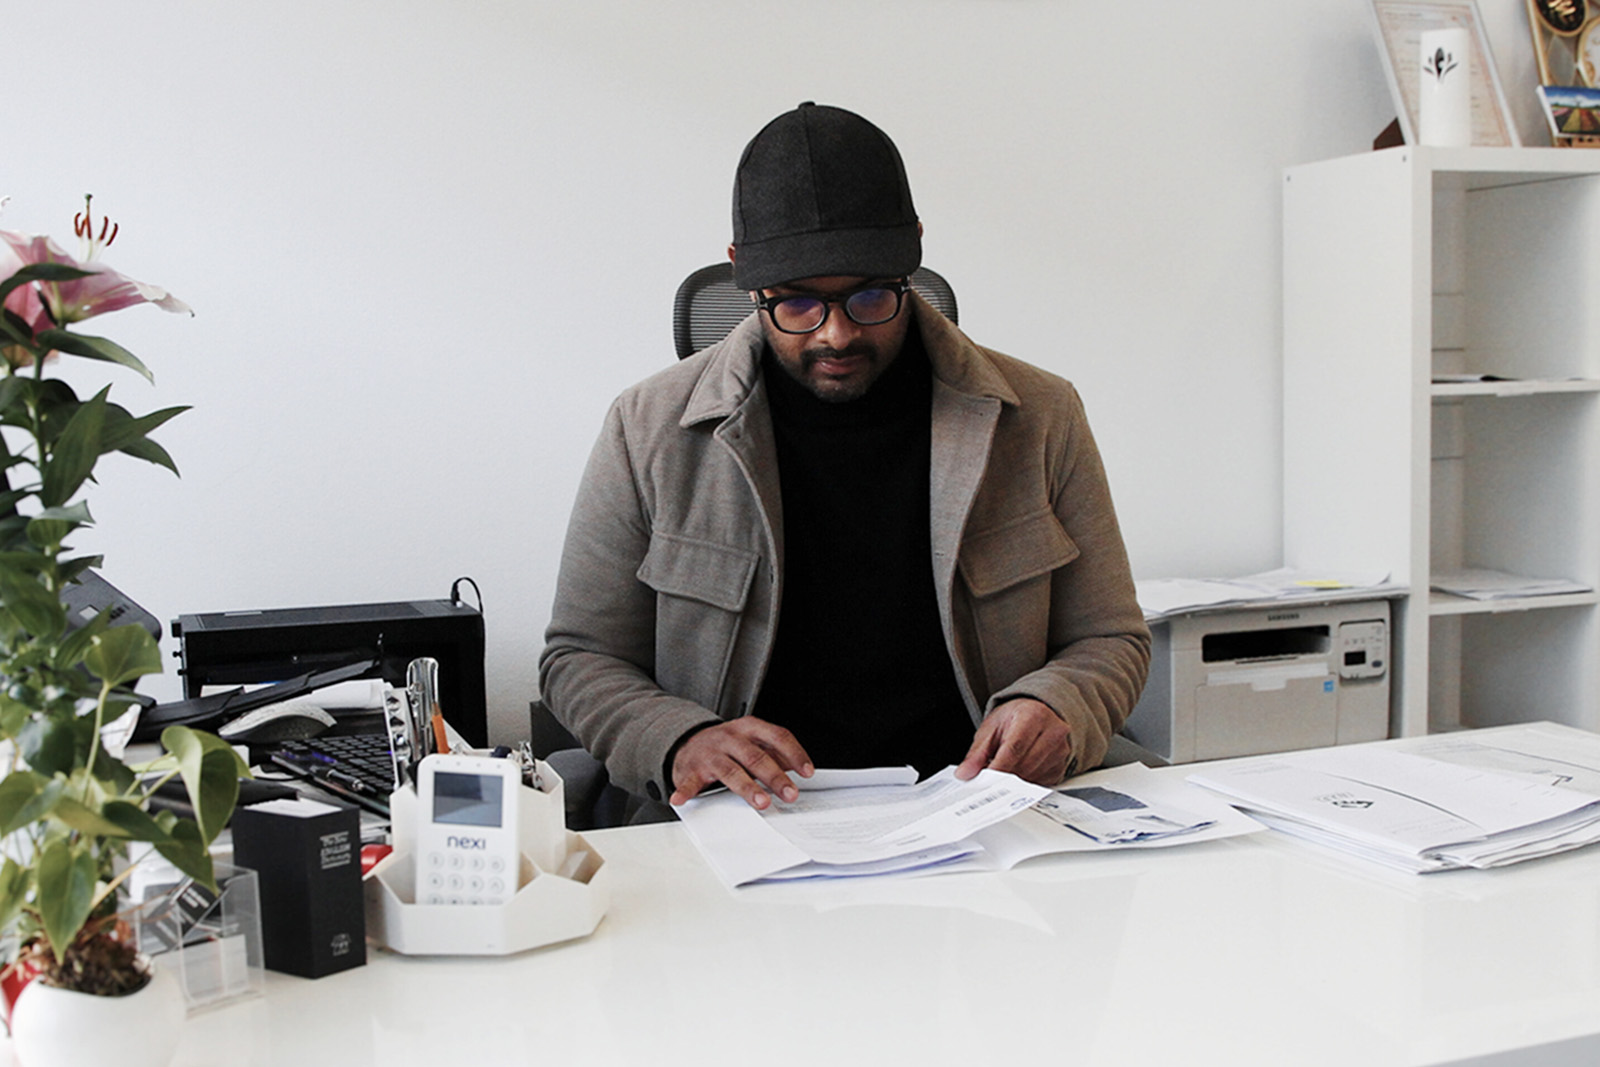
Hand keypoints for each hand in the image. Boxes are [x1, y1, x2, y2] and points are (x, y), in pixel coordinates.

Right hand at [669, 717, 814, 809]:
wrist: (688, 741)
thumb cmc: (727, 746)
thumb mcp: (752, 741)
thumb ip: (774, 753)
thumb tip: (799, 768)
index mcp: (749, 728)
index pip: (777, 736)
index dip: (794, 753)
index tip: (807, 771)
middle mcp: (730, 738)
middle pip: (756, 756)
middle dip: (775, 776)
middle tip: (789, 793)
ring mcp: (711, 753)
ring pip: (731, 770)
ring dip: (747, 787)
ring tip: (761, 801)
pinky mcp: (691, 768)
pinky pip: (690, 781)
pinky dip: (686, 791)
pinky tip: (682, 799)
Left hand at [954, 698, 1072, 784]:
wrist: (1038, 712)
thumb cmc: (1015, 717)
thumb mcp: (991, 728)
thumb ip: (977, 753)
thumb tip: (965, 773)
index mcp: (1033, 716)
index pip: (1014, 748)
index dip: (997, 768)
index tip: (983, 781)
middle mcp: (1052, 732)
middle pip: (1024, 765)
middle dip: (1002, 777)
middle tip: (986, 781)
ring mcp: (1060, 750)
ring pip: (1032, 777)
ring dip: (1012, 782)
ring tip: (1001, 773)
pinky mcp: (1061, 766)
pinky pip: (1040, 783)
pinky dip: (1024, 783)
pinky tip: (1016, 773)